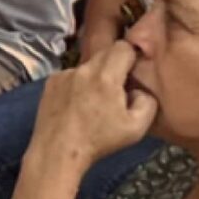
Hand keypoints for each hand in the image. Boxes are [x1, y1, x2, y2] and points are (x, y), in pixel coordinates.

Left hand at [31, 44, 154, 173]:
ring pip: (88, 66)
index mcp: (106, 76)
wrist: (57, 151)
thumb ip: (148, 101)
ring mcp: (64, 74)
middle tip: (115, 90)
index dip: (131, 57)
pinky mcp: (51, 82)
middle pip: (105, 53)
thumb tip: (139, 89)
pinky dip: (77, 84)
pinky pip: (71, 75)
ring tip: (93, 102)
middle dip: (114, 67)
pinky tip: (76, 105)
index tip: (131, 74)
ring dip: (95, 77)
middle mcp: (83, 69)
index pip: (123, 47)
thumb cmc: (98, 142)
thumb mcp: (136, 128)